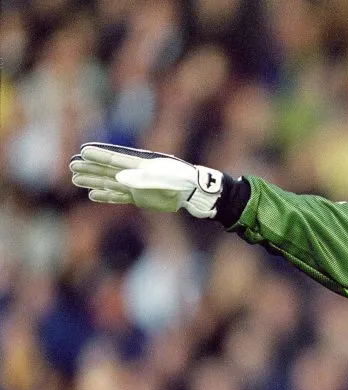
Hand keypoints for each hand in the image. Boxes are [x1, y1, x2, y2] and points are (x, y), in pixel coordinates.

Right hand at [69, 143, 222, 218]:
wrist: (194, 192)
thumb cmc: (182, 181)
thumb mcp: (164, 178)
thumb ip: (141, 178)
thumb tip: (119, 178)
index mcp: (141, 163)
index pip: (116, 158)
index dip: (100, 156)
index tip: (83, 151)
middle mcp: (135, 172)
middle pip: (108, 169)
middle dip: (90, 168)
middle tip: (71, 165)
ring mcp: (136, 185)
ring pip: (110, 183)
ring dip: (93, 181)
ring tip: (75, 178)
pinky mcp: (140, 197)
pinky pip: (118, 197)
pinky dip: (106, 196)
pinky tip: (92, 195)